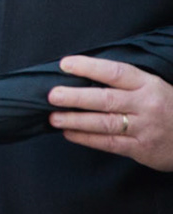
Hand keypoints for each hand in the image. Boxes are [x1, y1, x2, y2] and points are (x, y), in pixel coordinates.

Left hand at [49, 56, 172, 169]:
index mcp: (149, 84)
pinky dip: (86, 139)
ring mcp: (144, 128)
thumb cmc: (168, 107)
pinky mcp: (142, 149)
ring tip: (53, 117)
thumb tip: (84, 77)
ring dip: (75, 120)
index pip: (115, 72)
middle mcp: (146, 105)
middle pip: (105, 99)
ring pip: (104, 123)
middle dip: (75, 97)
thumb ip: (127, 83)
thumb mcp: (155, 87)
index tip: (64, 65)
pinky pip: (109, 143)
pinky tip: (69, 134)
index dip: (89, 67)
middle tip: (51, 95)